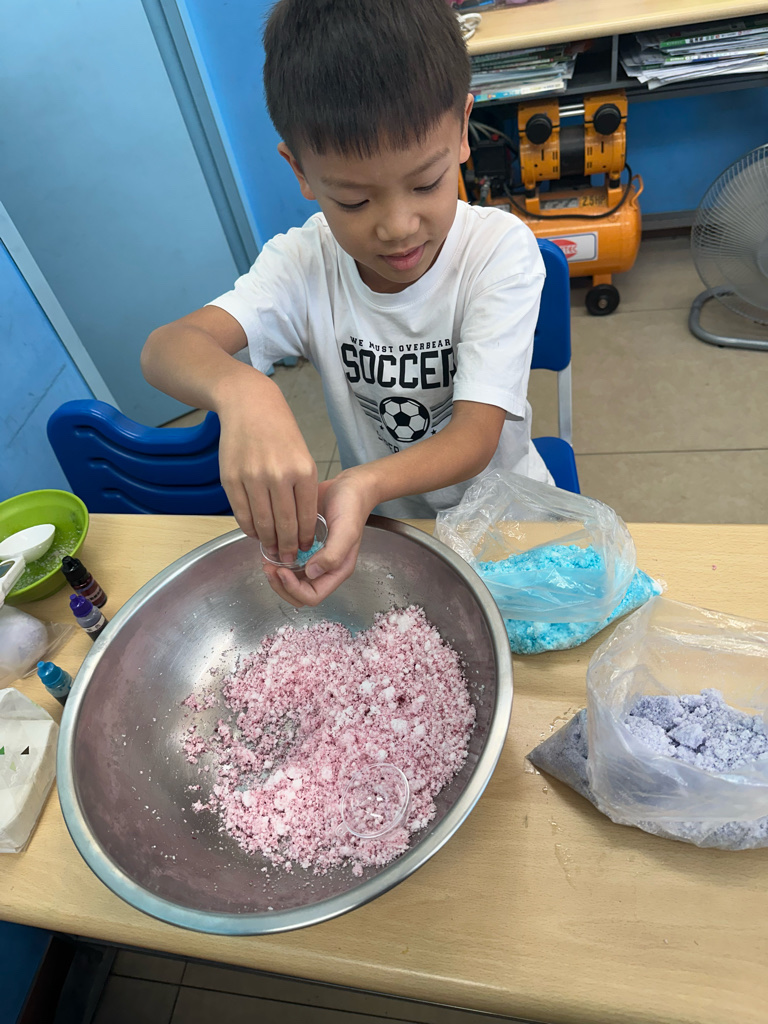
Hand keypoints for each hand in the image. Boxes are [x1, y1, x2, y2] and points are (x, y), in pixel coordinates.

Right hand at [216, 377, 317, 561]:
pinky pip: (242, 514)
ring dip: (268, 541)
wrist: (250, 406)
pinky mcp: (231, 479)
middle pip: (284, 526)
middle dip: (288, 547)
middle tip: (289, 559)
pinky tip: (255, 532)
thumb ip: (302, 488)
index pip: (306, 517)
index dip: (306, 539)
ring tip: (273, 549)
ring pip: (262, 524)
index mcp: (303, 471)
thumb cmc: (280, 432)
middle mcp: (279, 476)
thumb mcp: (303, 456)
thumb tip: (299, 524)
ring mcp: (253, 478)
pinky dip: (249, 528)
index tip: (305, 549)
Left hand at [263, 469, 376, 607]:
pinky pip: (287, 561)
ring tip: (266, 559)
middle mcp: (323, 568)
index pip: (312, 595)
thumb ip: (333, 554)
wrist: (348, 486)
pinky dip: (276, 559)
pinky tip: (269, 548)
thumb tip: (311, 572)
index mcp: (336, 570)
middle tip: (269, 568)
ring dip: (276, 575)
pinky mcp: (302, 546)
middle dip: (280, 585)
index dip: (294, 589)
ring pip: (289, 579)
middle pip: (298, 593)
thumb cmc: (352, 507)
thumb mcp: (347, 530)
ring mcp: (312, 558)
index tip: (282, 571)